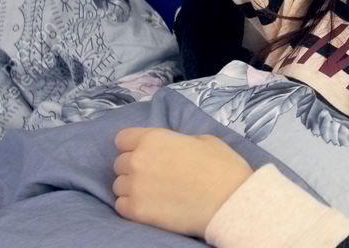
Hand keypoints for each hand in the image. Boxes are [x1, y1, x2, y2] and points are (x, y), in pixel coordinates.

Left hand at [112, 128, 253, 237]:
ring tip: (153, 191)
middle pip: (120, 162)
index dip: (132, 145)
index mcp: (154, 139)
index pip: (123, 138)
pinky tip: (150, 204)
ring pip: (118, 185)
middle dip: (134, 167)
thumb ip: (177, 140)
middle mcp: (139, 160)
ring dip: (132, 187)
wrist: (230, 201)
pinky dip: (132, 205)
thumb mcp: (203, 140)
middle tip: (153, 174)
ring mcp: (136, 187)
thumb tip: (170, 146)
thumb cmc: (222, 169)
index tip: (141, 152)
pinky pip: (121, 205)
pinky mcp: (137, 211)